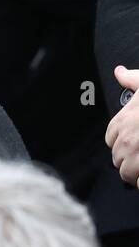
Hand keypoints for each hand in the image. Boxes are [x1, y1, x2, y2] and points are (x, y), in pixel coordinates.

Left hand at [106, 66, 138, 184]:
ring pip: (127, 173)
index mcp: (124, 120)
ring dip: (137, 173)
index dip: (122, 142)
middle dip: (130, 159)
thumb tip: (120, 73)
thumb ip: (133, 79)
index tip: (134, 142)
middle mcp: (128, 140)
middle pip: (117, 158)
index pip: (110, 139)